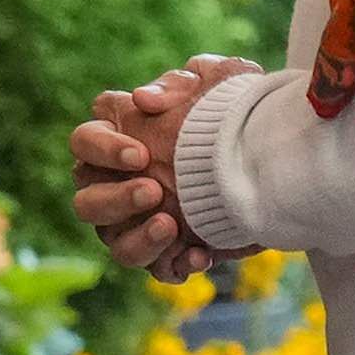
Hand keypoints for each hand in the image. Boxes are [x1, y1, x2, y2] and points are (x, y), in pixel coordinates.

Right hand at [68, 57, 262, 279]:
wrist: (270, 157)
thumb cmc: (228, 115)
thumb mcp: (215, 84)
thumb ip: (177, 85)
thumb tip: (143, 99)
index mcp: (113, 144)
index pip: (84, 142)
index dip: (103, 150)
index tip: (141, 154)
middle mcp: (113, 188)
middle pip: (87, 202)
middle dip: (116, 199)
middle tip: (153, 190)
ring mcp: (136, 226)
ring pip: (116, 244)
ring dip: (139, 239)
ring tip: (170, 224)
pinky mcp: (166, 254)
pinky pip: (159, 269)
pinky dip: (176, 264)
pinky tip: (201, 254)